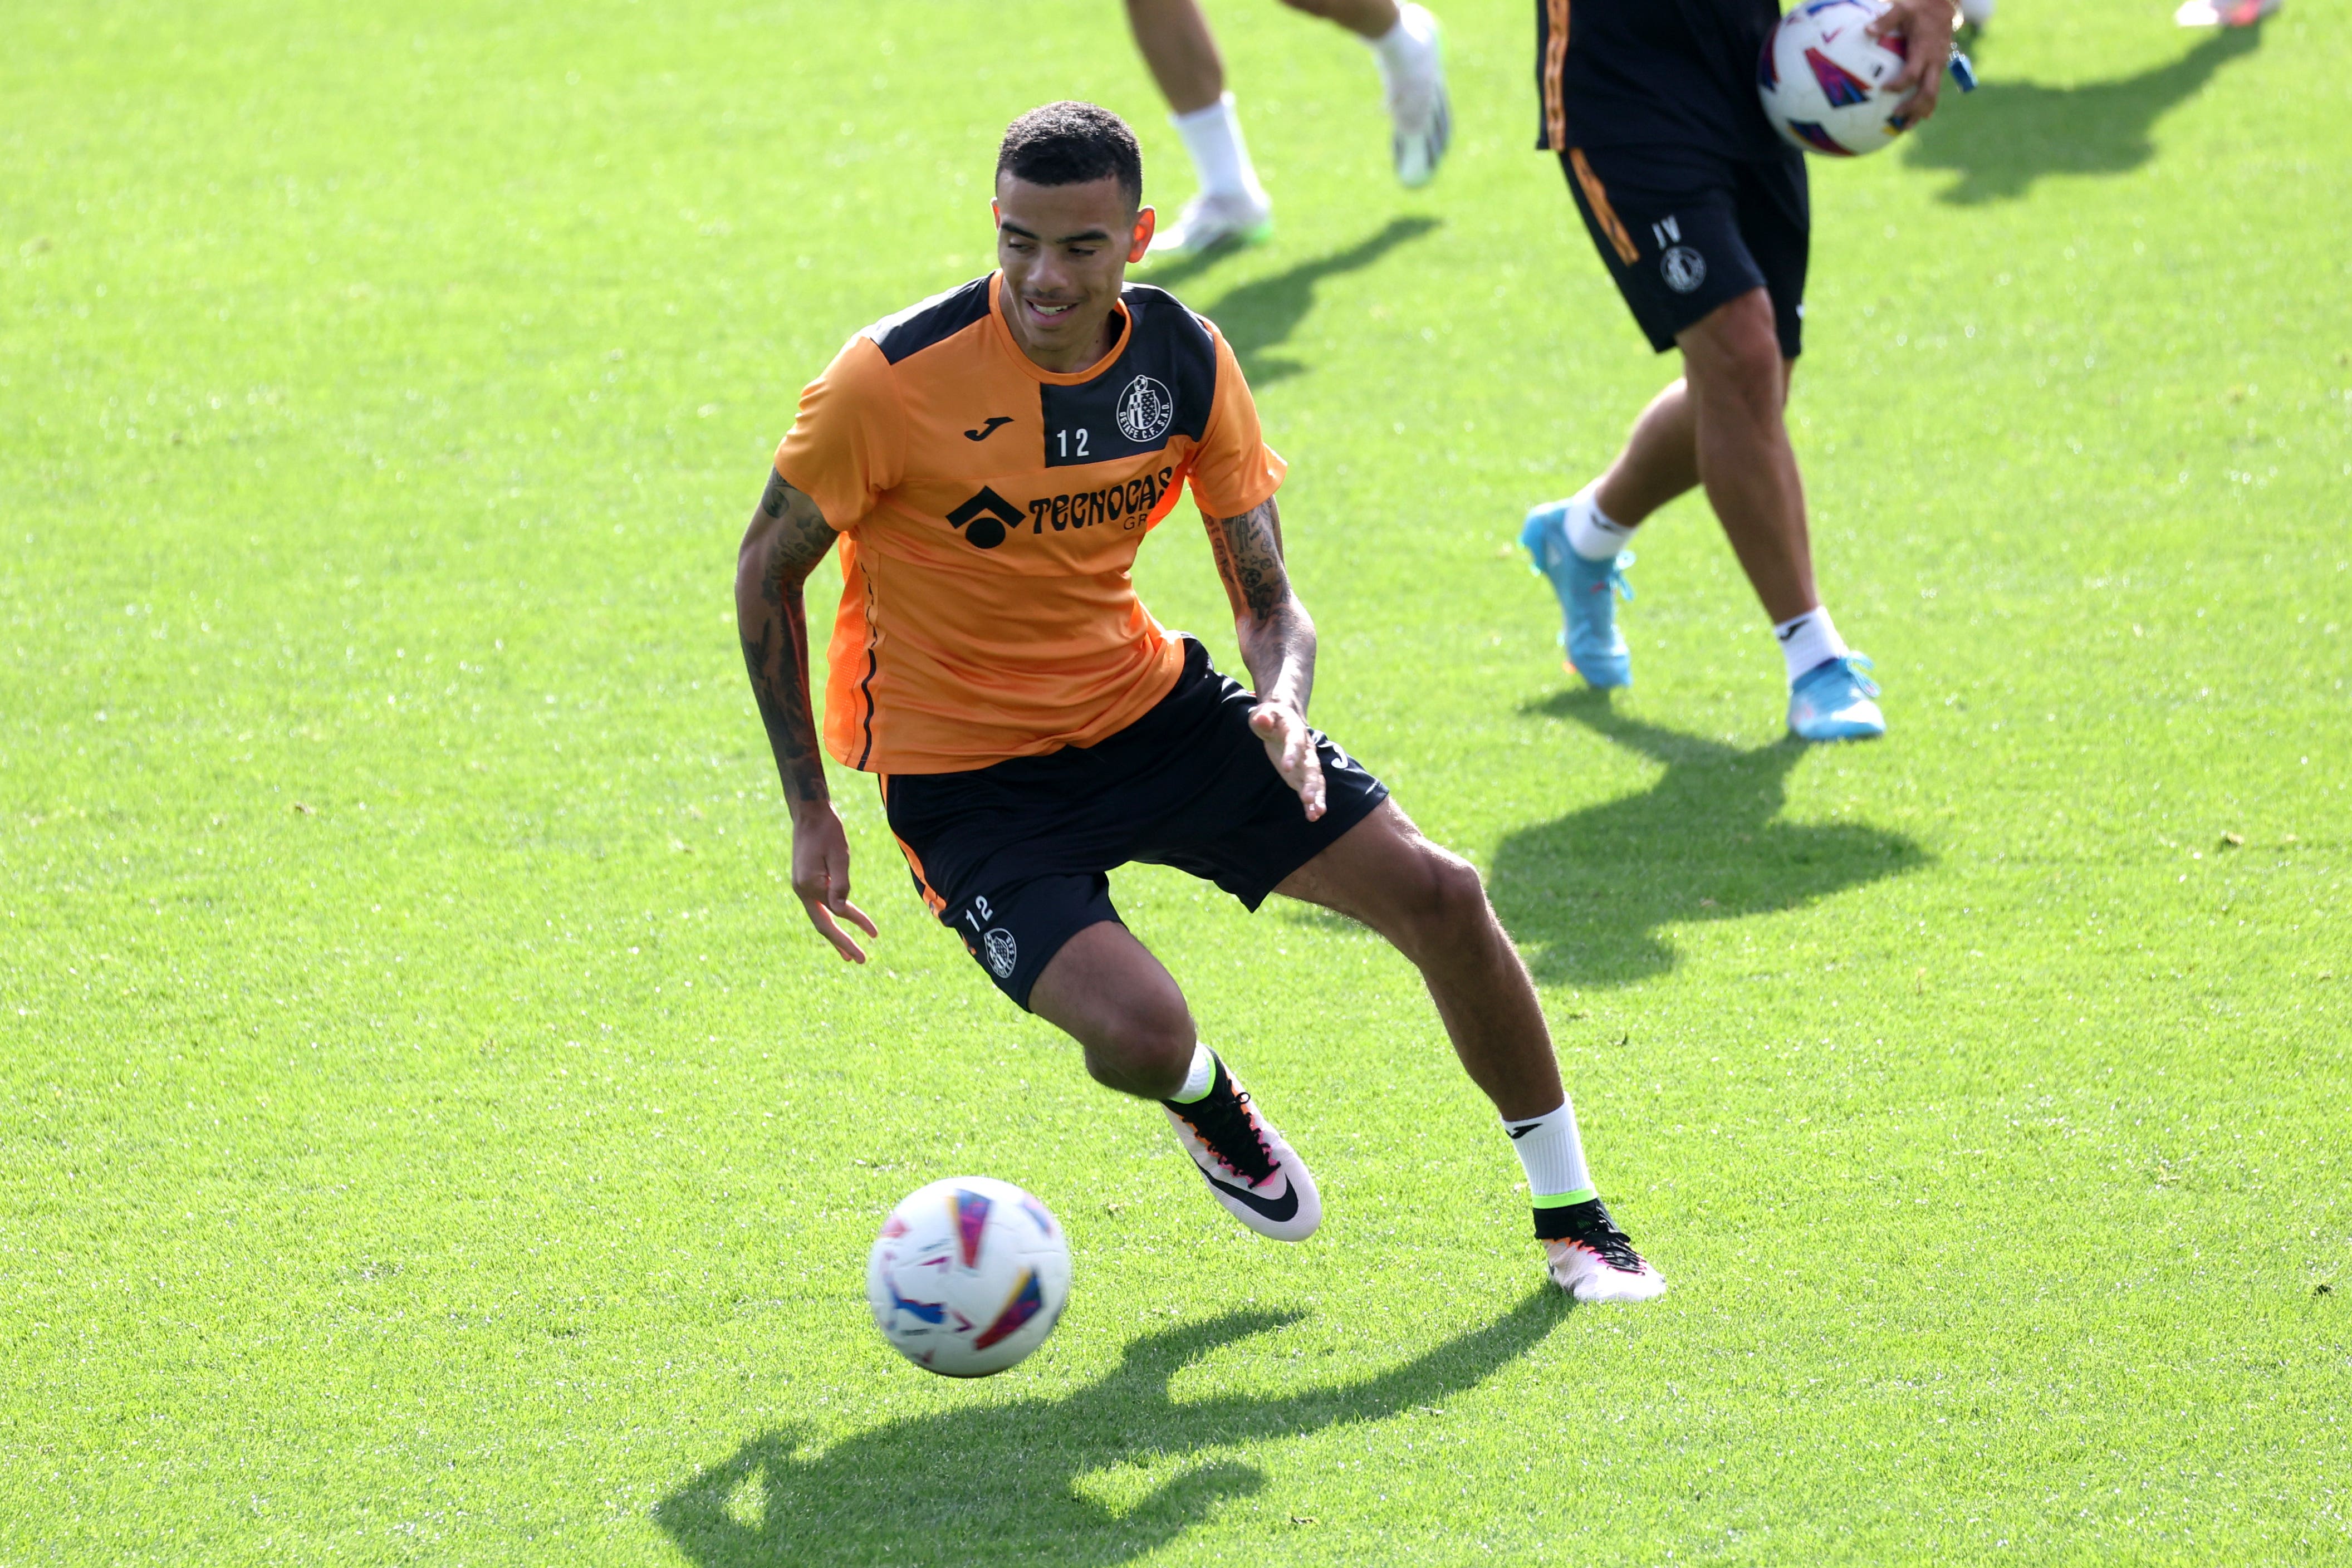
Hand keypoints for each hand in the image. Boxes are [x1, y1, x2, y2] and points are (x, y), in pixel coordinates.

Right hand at [789, 802, 878, 961]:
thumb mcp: (839, 856)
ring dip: (835, 934)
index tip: (874, 937)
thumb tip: (841, 911)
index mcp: (809, 886)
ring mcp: (801, 886)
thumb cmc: (828, 831)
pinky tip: (842, 921)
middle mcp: (801, 890)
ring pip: (820, 917)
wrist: (810, 813)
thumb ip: (840, 884)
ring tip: (848, 953)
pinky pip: (820, 905)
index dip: (855, 927)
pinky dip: (832, 916)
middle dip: (841, 944)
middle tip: (859, 961)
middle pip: (823, 925)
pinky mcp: (805, 881)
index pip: (835, 915)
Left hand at [1248, 700, 1326, 821]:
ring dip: (1317, 797)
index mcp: (1295, 731)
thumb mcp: (1263, 713)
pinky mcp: (1301, 775)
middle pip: (1312, 767)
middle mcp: (1306, 750)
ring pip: (1316, 781)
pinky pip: (1309, 789)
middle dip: (1311, 783)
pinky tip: (1313, 817)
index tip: (1286, 767)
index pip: (1295, 743)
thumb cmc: (1270, 716)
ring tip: (1318, 814)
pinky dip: (1311, 803)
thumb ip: (1263, 717)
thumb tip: (1262, 719)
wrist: (1284, 718)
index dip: (1292, 754)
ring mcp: (1305, 764)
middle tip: (1308, 798)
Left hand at [1869, 0, 1956, 124]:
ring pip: (1933, 95)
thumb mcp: (1903, 8)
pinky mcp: (1938, 68)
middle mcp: (1934, 62)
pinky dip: (1924, 104)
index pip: (1913, 72)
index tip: (1884, 90)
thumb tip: (1867, 30)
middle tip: (1895, 117)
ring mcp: (1938, 66)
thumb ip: (1886, 20)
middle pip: (1928, 92)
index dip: (1900, 84)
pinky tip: (1913, 117)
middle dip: (1913, 108)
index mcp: (1924, 50)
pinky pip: (1933, 89)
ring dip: (1920, 112)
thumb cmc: (1920, 6)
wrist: (1946, 4)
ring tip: (1905, 127)